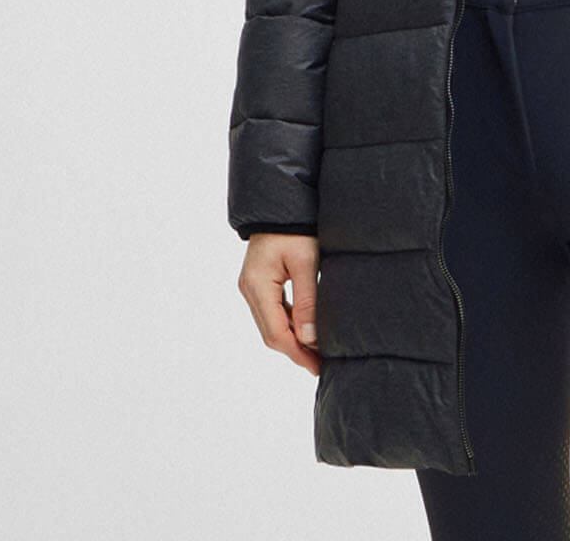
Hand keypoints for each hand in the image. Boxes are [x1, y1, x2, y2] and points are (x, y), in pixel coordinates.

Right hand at [238, 233, 320, 375]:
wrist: (282, 204)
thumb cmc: (295, 228)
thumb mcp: (306, 262)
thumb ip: (307, 300)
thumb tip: (309, 338)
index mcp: (257, 286)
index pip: (276, 332)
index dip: (296, 352)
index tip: (316, 366)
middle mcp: (250, 289)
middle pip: (271, 333)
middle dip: (295, 350)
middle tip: (319, 365)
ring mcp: (252, 286)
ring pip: (271, 324)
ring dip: (292, 339)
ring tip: (316, 352)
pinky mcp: (260, 282)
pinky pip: (273, 311)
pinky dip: (290, 323)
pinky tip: (306, 329)